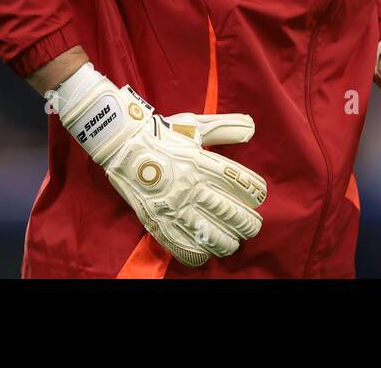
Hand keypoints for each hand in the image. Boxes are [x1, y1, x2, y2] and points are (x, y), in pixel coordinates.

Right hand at [47, 64, 266, 266]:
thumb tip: (251, 128)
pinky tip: (205, 254)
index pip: (239, 182)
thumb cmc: (161, 133)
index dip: (255, 192)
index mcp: (201, 161)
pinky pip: (179, 244)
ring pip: (209, 234)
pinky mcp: (155, 219)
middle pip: (229, 213)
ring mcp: (172, 204)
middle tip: (252, 226)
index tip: (259, 197)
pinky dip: (195, 253)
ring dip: (226, 242)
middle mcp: (190, 185)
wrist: (121, 143)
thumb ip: (225, 127)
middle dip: (247, 224)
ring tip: (232, 242)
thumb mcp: (195, 125)